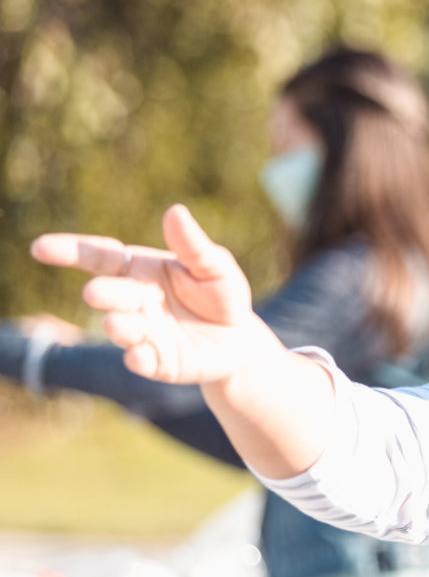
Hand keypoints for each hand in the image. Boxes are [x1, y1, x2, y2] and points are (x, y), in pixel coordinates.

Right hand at [30, 204, 276, 383]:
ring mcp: (142, 333)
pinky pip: (143, 362)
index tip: (40, 248)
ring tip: (116, 323)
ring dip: (118, 327)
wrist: (240, 339)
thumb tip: (175, 212)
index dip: (70, 251)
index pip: (99, 257)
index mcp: (139, 270)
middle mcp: (133, 301)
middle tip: (95, 292)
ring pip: (121, 329)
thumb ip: (193, 246)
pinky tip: (139, 356)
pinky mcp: (157, 363)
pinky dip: (139, 360)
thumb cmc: (220, 294)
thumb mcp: (215, 266)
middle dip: (103, 293)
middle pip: (110, 293)